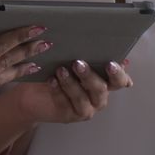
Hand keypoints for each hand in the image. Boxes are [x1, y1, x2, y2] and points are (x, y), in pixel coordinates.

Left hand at [10, 59, 132, 123]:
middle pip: (101, 89)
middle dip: (90, 76)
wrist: (34, 90)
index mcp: (104, 82)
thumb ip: (86, 52)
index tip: (110, 64)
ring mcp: (85, 108)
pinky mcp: (69, 115)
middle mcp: (98, 97)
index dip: (119, 74)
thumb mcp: (70, 57)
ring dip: (72, 83)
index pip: (119, 80)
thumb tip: (96, 39)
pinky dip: (59, 90)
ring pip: (83, 98)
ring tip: (61, 70)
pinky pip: (66, 104)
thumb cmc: (56, 71)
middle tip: (78, 63)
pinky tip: (52, 80)